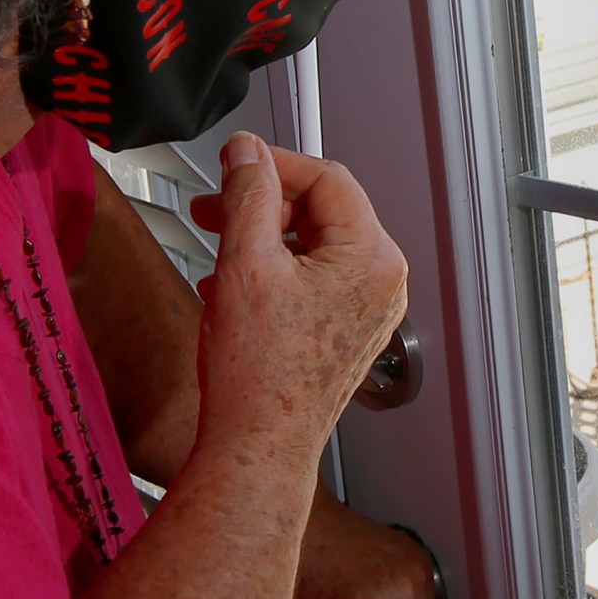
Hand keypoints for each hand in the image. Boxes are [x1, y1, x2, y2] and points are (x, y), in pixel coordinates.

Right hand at [188, 135, 407, 456]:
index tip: (235, 162)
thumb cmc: (258, 376)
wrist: (257, 445)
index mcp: (371, 257)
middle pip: (321, 209)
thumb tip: (247, 153)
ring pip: (312, 245)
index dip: (273, 163)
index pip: (327, 177)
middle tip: (216, 208)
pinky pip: (313, 280)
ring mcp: (367, 310)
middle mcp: (381, 282)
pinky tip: (231, 287)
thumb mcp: (245, 262)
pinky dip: (272, 272)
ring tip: (217, 250)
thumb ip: (247, 194)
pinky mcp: (346, 331)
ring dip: (260, 238)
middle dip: (262, 204)